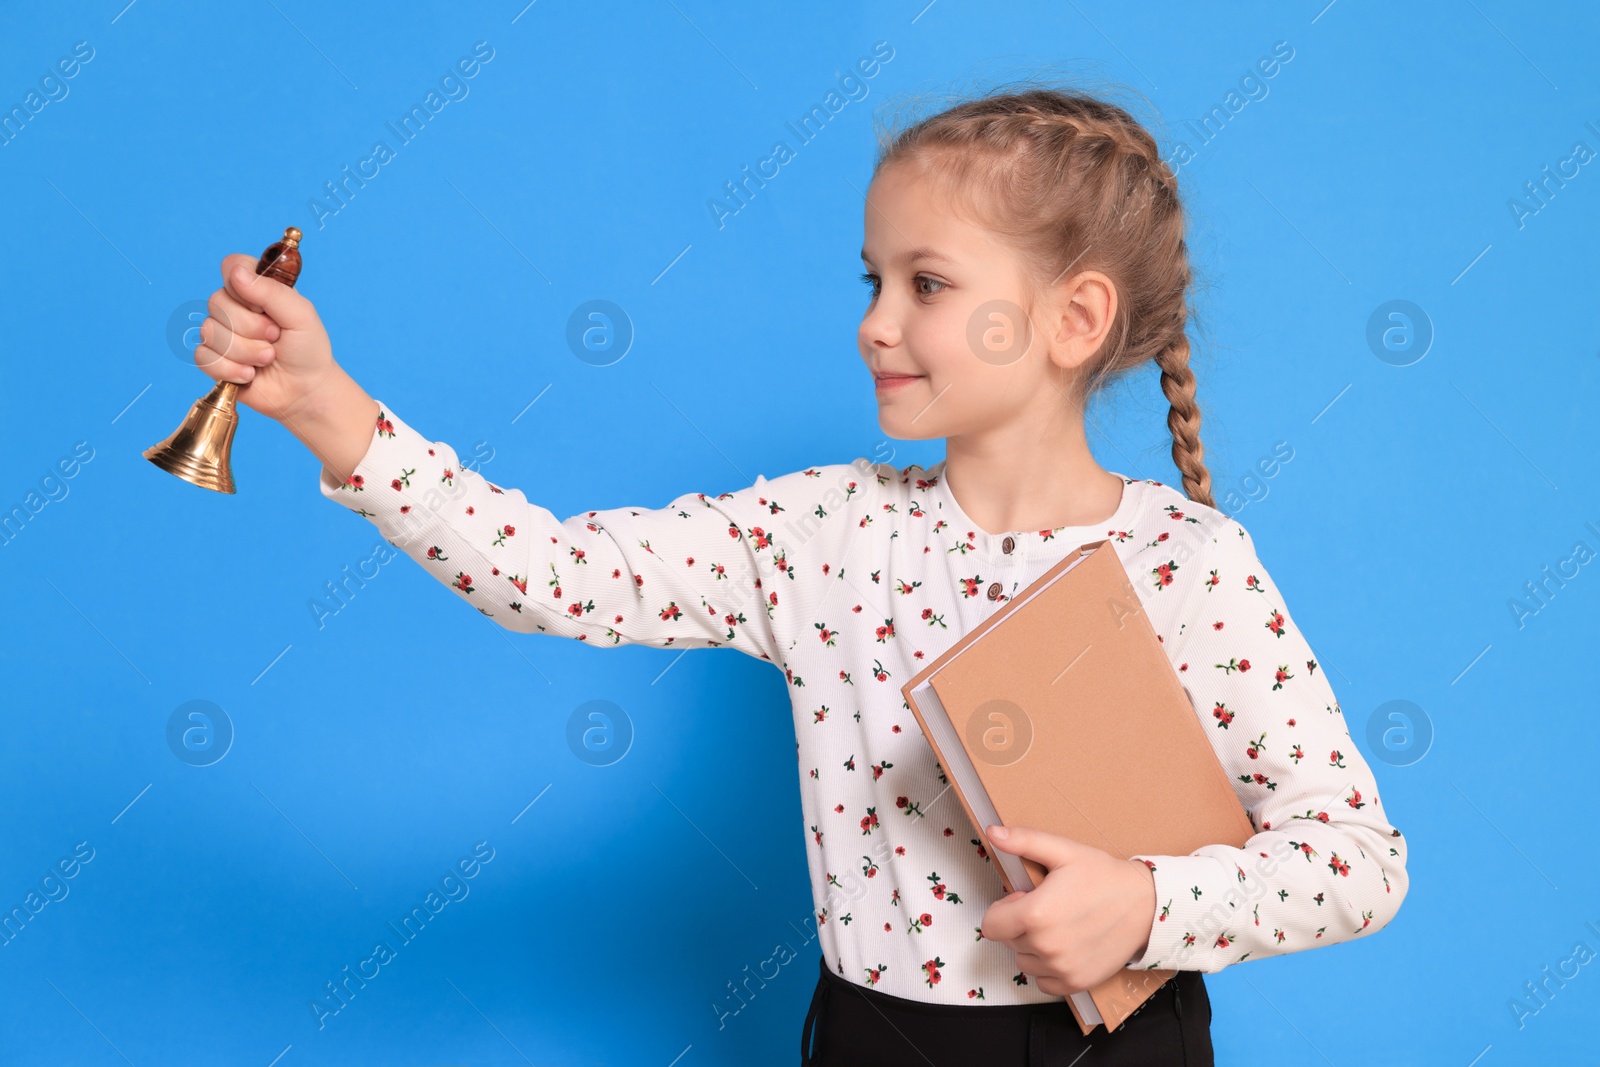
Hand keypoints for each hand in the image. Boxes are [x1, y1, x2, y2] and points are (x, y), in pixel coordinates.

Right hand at [193, 254, 338, 425]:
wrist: (305, 390)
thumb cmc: (307, 350)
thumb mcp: (301, 315)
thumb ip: (272, 291)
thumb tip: (237, 273)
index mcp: (256, 287)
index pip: (233, 266)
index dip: (243, 286)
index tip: (264, 307)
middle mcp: (234, 306)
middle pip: (217, 302)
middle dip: (252, 328)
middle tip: (275, 338)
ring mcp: (220, 332)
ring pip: (210, 332)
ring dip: (246, 352)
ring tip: (268, 358)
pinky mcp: (212, 359)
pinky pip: (203, 357)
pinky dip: (231, 370)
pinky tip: (250, 375)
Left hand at [978, 824, 1156, 996]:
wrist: (1145, 905)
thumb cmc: (1105, 877)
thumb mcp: (1064, 851)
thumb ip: (1024, 841)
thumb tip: (993, 832)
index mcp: (1036, 914)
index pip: (990, 925)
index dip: (1005, 909)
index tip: (1026, 899)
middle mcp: (1046, 946)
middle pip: (1008, 941)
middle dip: (1020, 925)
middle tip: (1049, 908)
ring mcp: (1061, 968)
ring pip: (1024, 962)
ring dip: (1033, 948)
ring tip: (1059, 927)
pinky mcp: (1076, 983)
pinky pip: (1043, 983)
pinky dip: (1049, 968)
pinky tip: (1066, 947)